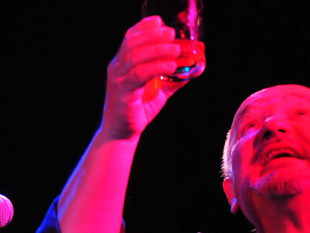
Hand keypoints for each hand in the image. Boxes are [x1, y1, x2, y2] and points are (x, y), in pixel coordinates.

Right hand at [101, 16, 188, 139]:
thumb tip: (192, 69)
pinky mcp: (123, 91)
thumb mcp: (158, 91)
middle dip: (153, 35)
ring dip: (157, 49)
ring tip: (175, 49)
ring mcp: (118, 79)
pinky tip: (170, 66)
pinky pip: (139, 74)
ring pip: (135, 55)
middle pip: (132, 42)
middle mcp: (117, 68)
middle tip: (171, 34)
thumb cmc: (137, 110)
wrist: (122, 133)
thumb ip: (171, 79)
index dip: (144, 27)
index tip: (160, 22)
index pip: (130, 37)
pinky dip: (156, 67)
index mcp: (122, 63)